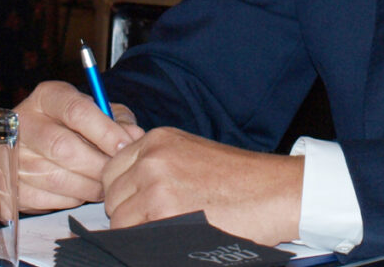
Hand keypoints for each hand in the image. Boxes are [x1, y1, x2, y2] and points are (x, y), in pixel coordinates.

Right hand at [16, 80, 143, 212]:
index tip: (125, 146)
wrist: (40, 142)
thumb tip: (133, 137)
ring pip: (54, 177)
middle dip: (96, 164)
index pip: (76, 111)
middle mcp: (23, 121)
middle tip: (116, 173)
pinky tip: (82, 191)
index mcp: (48, 96)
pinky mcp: (7, 184)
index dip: (104, 130)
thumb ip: (119, 120)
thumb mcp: (101, 112)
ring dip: (87, 186)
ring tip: (104, 185)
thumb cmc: (79, 124)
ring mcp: (11, 154)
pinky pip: (44, 198)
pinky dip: (70, 199)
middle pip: (62, 147)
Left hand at [102, 128, 303, 244]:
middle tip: (157, 218)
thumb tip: (126, 191)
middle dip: (127, 211)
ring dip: (137, 230)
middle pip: (111, 196)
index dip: (124, 192)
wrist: (273, 191)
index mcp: (159, 140)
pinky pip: (132, 239)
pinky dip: (146, 243)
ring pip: (118, 221)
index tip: (139, 202)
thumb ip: (157, 164)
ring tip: (170, 228)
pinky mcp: (162, 215)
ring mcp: (155, 186)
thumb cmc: (241, 179)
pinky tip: (173, 238)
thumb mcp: (192, 154)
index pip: (112, 170)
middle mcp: (152, 159)